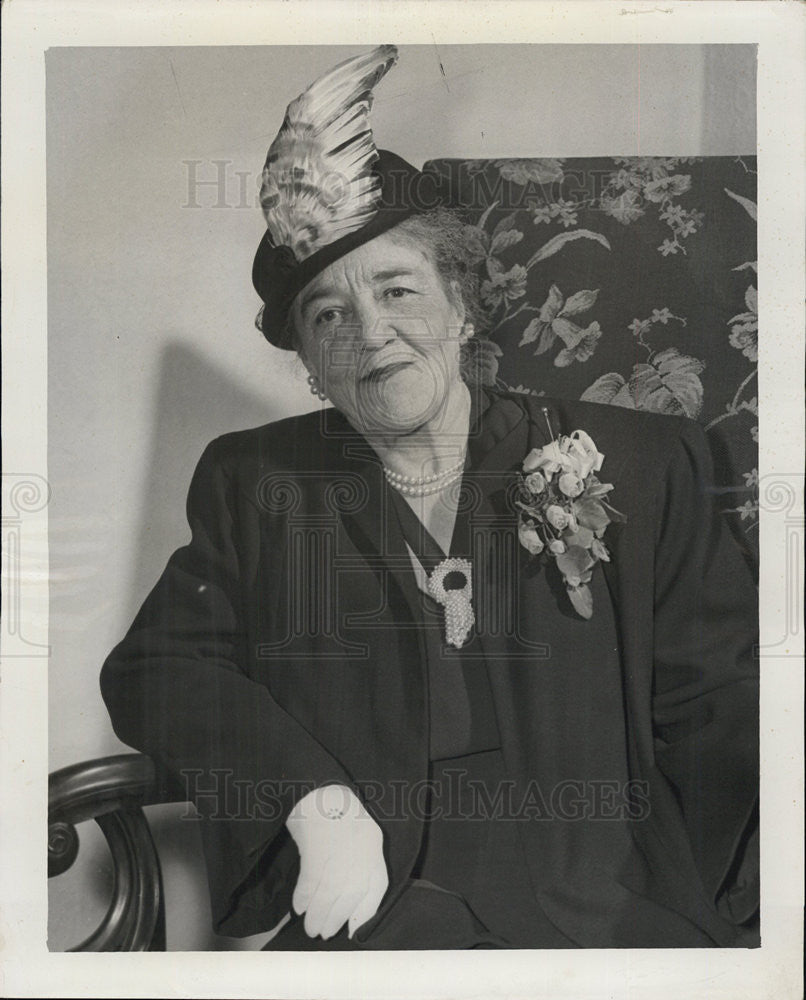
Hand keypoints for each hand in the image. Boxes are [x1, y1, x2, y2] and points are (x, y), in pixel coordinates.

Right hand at [285, 783, 388, 939]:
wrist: (317, 786)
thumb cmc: (334, 812)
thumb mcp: (357, 834)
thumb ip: (357, 863)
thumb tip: (345, 903)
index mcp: (372, 841)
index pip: (376, 885)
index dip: (365, 912)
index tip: (352, 930)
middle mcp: (360, 845)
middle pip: (351, 892)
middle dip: (336, 918)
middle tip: (323, 933)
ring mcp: (339, 844)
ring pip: (330, 890)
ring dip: (318, 914)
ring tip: (310, 927)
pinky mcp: (316, 842)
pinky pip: (311, 878)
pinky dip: (305, 897)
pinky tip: (299, 906)